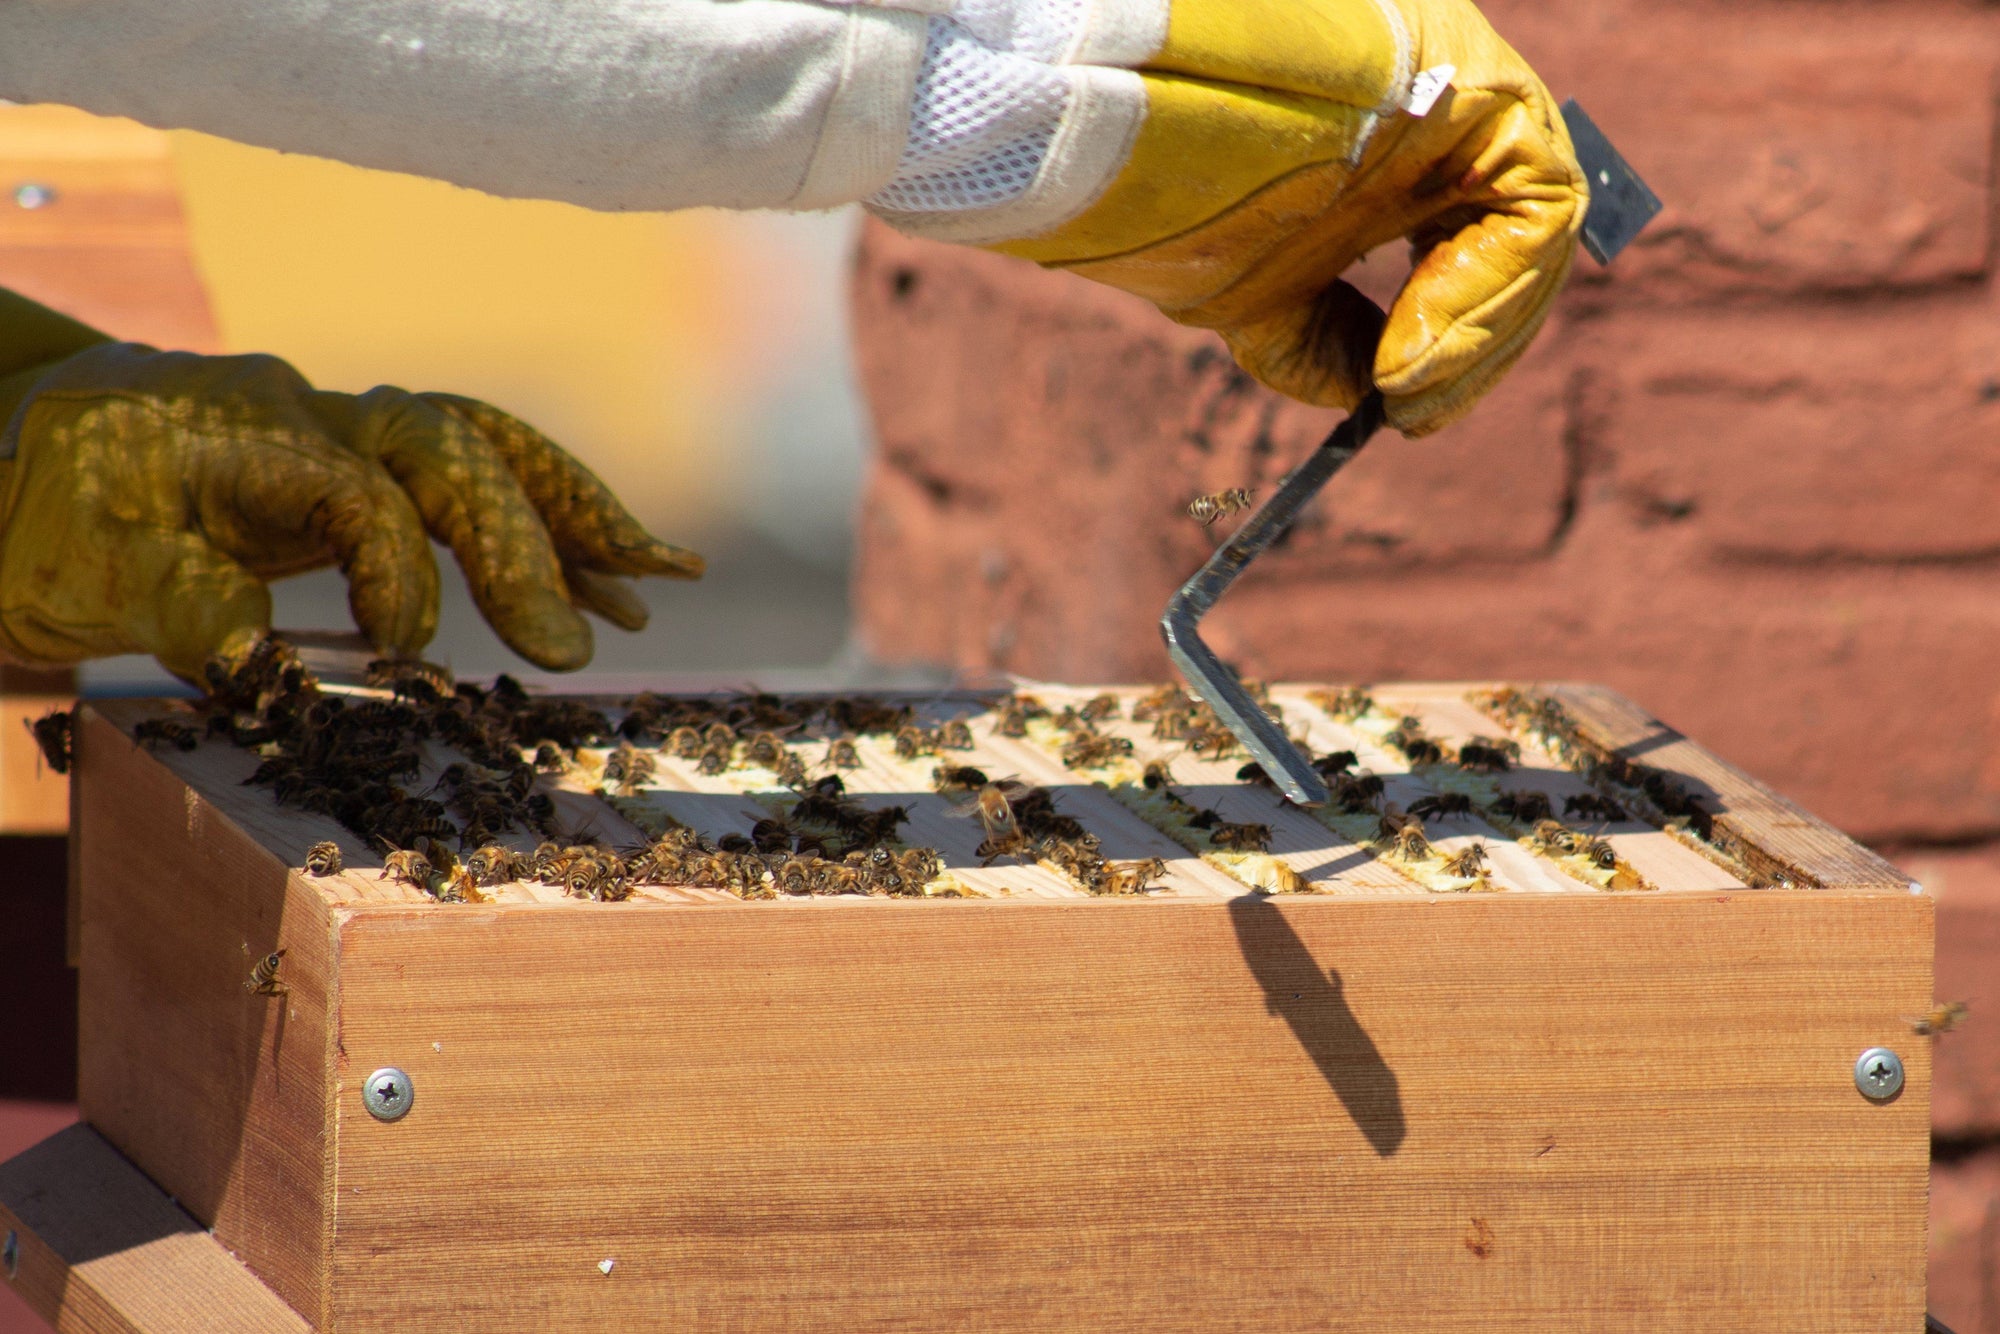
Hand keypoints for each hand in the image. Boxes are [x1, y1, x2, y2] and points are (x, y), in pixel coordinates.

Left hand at [0, 317, 700, 680]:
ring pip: (487, 449)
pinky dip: (553, 525)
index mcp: (255, 434)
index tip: (407, 657)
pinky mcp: (374, 472)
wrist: (31, 450)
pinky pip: (480, 481)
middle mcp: (323, 418)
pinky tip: (615, 586)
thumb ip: (175, 602)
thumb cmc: (56, 514)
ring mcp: (355, 437)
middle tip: (572, 646)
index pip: (361, 490)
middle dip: (524, 541)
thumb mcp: (90, 566)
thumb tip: (251, 661)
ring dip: (573, 513)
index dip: (397, 570)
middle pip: (453, 447)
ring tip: (654, 578)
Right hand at [995, 0, 1584, 435]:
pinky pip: (1537, 198)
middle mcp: (1440, 109)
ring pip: (1537, 217)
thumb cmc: (1156, 185)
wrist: (1109, 111)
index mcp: (1393, 146)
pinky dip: (1489, 291)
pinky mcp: (1477, 79)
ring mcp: (1462, 87)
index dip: (1456, 336)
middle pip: (1515, 232)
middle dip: (1478, 343)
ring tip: (1406, 393)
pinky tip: (1412, 348)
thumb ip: (1315, 334)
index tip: (1403, 409)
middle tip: (1414, 414)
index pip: (1471, 239)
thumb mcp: (1246, 286)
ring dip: (1484, 330)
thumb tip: (1367, 393)